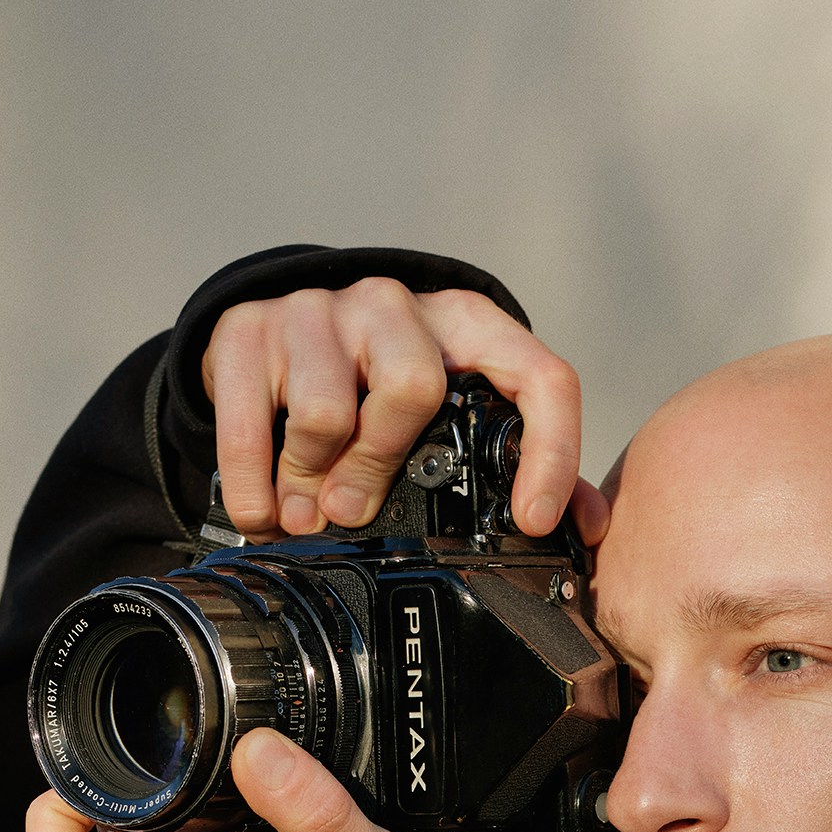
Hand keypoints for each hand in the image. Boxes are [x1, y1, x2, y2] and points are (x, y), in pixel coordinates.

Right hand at [201, 277, 610, 544]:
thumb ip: (518, 459)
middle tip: (356, 514)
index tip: (535, 522)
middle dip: (382, 468)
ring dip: (311, 482)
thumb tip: (583, 526)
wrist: (276, 328)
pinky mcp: (248, 328)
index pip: (538, 376)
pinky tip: (265, 512)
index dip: (550, 452)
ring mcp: (319, 309)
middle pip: (414, 388)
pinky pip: (250, 425)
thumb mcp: (451, 404)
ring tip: (308, 515)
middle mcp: (396, 304)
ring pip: (325, 411)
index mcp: (467, 325)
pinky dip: (254, 488)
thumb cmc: (378, 380)